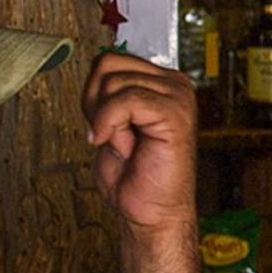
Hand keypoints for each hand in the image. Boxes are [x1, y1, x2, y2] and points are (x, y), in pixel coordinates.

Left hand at [84, 49, 198, 240]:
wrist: (152, 214)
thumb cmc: (135, 177)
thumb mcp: (111, 124)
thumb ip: (108, 94)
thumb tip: (98, 65)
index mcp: (161, 83)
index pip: (111, 59)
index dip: (94, 92)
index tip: (103, 125)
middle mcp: (173, 85)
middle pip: (108, 63)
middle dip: (95, 101)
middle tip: (110, 134)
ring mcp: (177, 97)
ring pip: (113, 82)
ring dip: (105, 119)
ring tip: (123, 144)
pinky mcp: (175, 113)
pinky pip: (125, 100)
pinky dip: (109, 123)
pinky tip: (119, 145)